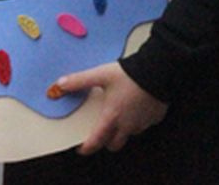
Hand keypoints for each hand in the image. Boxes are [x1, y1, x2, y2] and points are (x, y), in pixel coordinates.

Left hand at [50, 61, 167, 153]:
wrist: (158, 70)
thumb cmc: (130, 74)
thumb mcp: (101, 75)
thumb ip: (80, 80)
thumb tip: (60, 84)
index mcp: (112, 117)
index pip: (96, 141)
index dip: (87, 147)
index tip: (82, 148)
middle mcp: (127, 125)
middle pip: (114, 144)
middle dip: (107, 141)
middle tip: (102, 132)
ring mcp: (142, 122)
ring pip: (130, 135)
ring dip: (124, 130)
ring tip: (121, 117)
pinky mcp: (155, 117)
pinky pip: (145, 124)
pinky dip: (140, 120)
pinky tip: (138, 108)